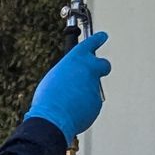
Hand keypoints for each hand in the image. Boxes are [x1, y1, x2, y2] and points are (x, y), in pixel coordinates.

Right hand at [27, 30, 111, 144]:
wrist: (53, 117)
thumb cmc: (50, 97)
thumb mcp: (55, 77)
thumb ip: (69, 73)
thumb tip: (74, 78)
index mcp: (76, 58)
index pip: (91, 43)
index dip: (97, 39)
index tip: (103, 36)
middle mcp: (89, 69)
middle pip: (104, 65)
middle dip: (102, 67)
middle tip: (97, 70)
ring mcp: (95, 86)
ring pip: (91, 89)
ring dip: (83, 94)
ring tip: (67, 101)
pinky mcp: (97, 102)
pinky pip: (90, 103)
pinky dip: (82, 107)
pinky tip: (71, 110)